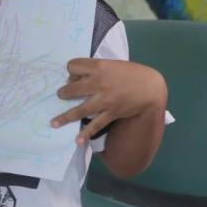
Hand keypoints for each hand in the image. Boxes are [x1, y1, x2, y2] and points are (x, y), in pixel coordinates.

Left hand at [51, 59, 166, 144]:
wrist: (151, 88)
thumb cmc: (132, 73)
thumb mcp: (113, 64)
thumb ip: (96, 69)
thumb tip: (78, 79)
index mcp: (99, 67)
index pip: (72, 66)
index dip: (72, 70)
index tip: (75, 75)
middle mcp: (99, 83)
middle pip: (71, 88)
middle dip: (64, 92)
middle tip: (63, 95)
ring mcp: (104, 100)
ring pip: (79, 109)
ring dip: (65, 117)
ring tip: (54, 122)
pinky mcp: (110, 113)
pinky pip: (95, 125)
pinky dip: (85, 135)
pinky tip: (77, 141)